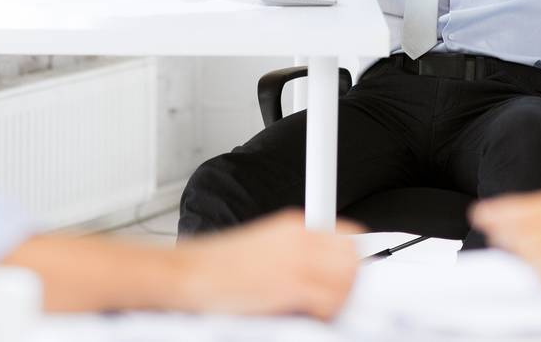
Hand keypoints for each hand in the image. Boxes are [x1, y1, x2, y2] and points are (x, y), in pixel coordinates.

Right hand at [174, 211, 360, 318]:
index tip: (346, 278)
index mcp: (294, 225)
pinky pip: (330, 302)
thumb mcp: (261, 246)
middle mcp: (300, 237)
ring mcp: (296, 260)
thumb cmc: (214, 266)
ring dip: (338, 299)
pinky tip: (305, 316)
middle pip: (353, 256)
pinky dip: (324, 315)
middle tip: (333, 298)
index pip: (347, 236)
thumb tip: (321, 273)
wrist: (187, 272)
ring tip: (318, 310)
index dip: (350, 261)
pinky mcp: (289, 285)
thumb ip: (294, 253)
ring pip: (347, 279)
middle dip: (349, 281)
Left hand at [471, 189, 540, 292]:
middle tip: (496, 236)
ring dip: (521, 258)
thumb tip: (501, 224)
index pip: (523, 205)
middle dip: (505, 236)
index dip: (497, 211)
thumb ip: (539, 216)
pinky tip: (540, 272)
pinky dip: (538, 276)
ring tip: (526, 257)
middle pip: (521, 231)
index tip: (479, 213)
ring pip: (531, 255)